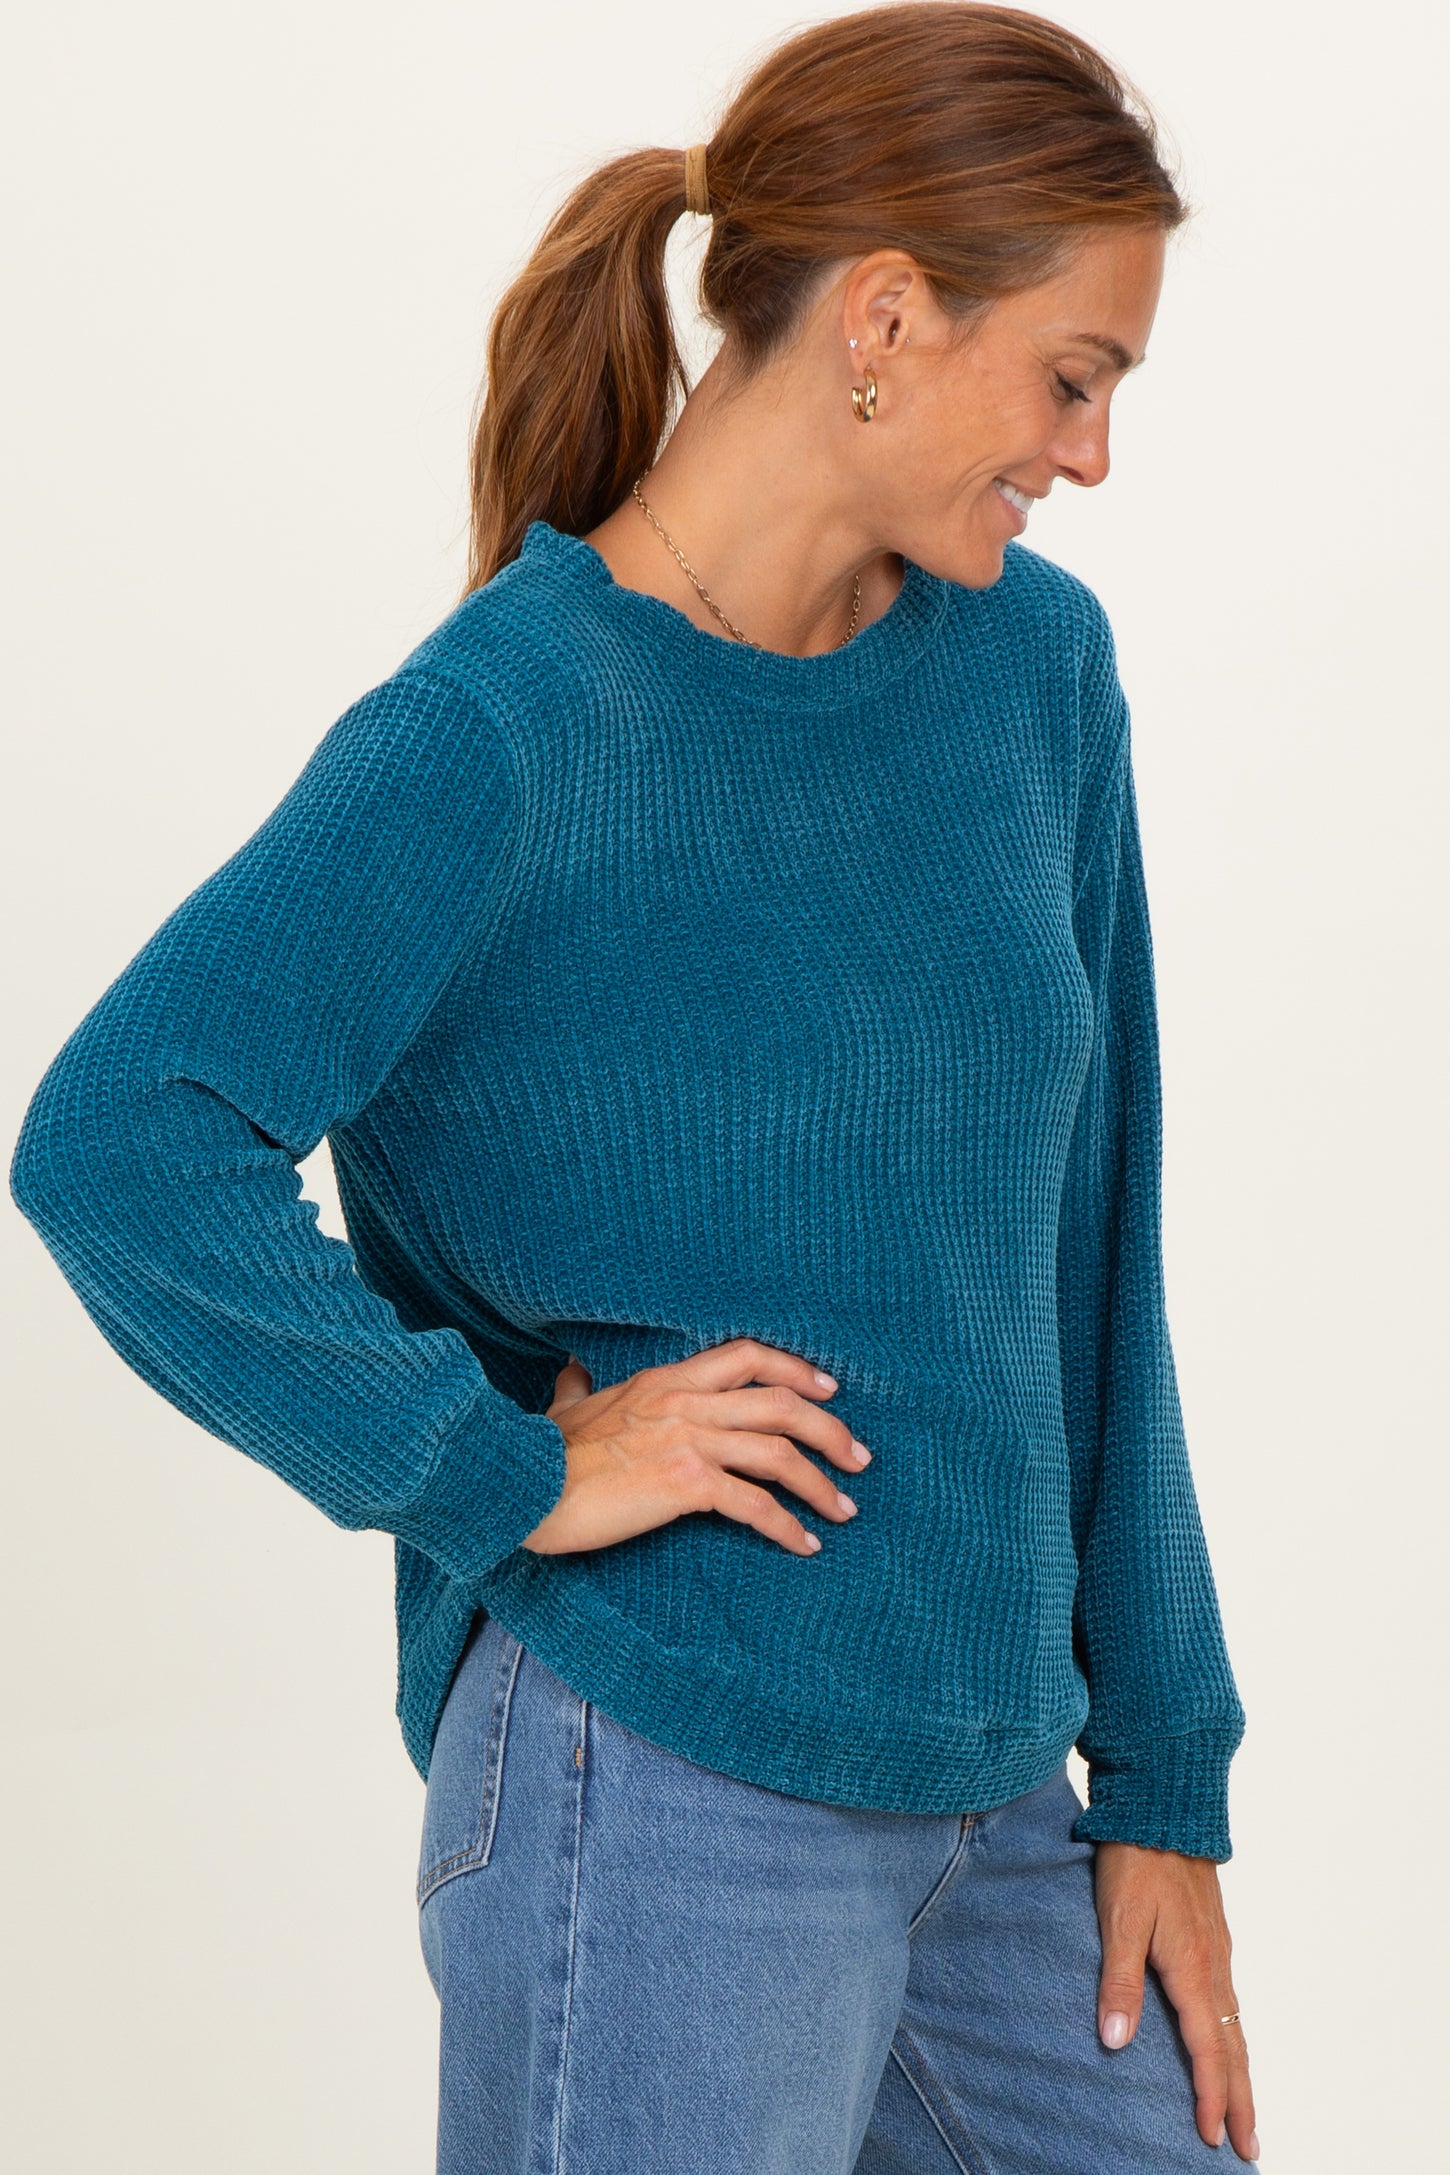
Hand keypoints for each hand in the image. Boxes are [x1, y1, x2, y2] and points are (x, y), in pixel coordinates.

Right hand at [520, 1336, 871, 1556]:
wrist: (520, 1486)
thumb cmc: (541, 1454)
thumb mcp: (567, 1407)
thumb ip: (578, 1388)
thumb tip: (571, 1371)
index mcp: (665, 1380)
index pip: (747, 1356)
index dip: (796, 1369)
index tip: (830, 1390)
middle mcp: (684, 1402)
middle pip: (781, 1403)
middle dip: (830, 1430)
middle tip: (858, 1458)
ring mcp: (687, 1440)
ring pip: (778, 1453)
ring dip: (821, 1483)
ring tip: (845, 1509)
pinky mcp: (683, 1484)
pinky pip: (753, 1504)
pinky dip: (787, 1525)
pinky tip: (804, 1545)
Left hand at [1093, 1840, 1258, 2160]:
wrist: (1164, 1805)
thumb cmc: (1135, 1859)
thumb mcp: (1118, 1919)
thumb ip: (1119, 1980)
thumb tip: (1115, 2041)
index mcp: (1191, 1967)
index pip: (1206, 2048)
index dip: (1209, 2095)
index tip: (1213, 2137)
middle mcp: (1213, 1964)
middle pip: (1232, 2046)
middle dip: (1240, 2099)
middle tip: (1249, 2147)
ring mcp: (1218, 1949)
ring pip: (1234, 2025)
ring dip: (1240, 2071)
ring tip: (1243, 2108)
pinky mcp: (1213, 1935)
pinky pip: (1230, 2000)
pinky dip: (1232, 2035)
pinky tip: (1225, 2039)